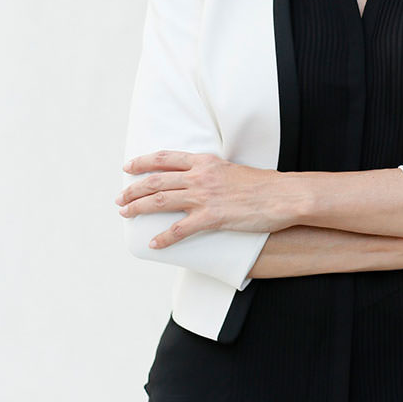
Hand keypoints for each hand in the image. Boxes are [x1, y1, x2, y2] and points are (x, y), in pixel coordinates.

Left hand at [116, 150, 293, 248]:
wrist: (282, 195)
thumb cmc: (262, 185)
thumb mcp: (232, 169)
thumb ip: (212, 173)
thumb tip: (198, 180)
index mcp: (205, 162)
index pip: (166, 158)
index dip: (143, 162)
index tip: (128, 166)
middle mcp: (201, 176)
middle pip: (157, 180)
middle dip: (133, 189)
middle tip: (120, 198)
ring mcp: (205, 196)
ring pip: (161, 201)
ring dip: (139, 208)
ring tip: (125, 214)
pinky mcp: (212, 217)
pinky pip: (180, 229)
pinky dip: (164, 238)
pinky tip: (153, 243)